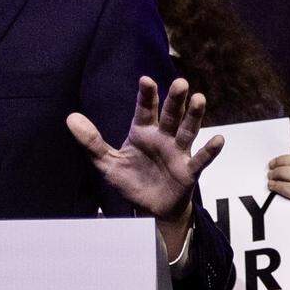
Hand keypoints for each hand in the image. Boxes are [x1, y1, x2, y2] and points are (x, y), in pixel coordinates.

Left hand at [68, 77, 223, 244]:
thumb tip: (70, 118)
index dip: (146, 95)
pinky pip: (201, 159)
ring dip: (194, 116)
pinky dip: (210, 150)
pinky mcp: (188, 172)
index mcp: (142, 132)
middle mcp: (162, 138)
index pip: (144, 110)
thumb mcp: (106, 163)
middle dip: (174, 100)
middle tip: (180, 82)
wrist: (148, 209)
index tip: (145, 79)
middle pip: (169, 115)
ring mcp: (177, 153)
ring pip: (187, 131)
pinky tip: (218, 138)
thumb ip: (91, 141)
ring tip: (200, 98)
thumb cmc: (130, 181)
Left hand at [268, 154, 289, 236]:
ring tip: (271, 187)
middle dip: (282, 173)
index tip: (271, 164)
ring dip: (283, 187)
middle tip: (270, 177)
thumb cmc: (285, 198)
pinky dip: (287, 206)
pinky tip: (278, 203)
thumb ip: (281, 172)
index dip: (285, 160)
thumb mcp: (287, 181)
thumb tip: (268, 164)